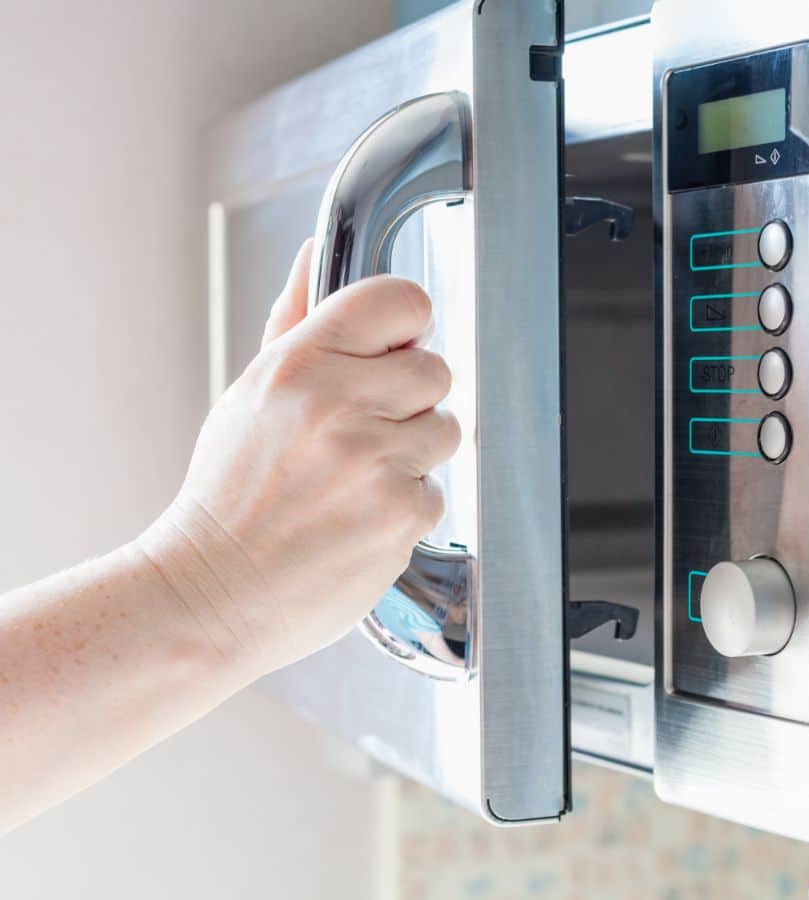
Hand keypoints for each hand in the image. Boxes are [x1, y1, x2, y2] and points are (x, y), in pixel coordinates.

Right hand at [139, 241, 460, 677]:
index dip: (406, 325)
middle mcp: (340, 405)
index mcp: (300, 363)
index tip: (395, 347)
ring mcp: (376, 461)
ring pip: (446, 430)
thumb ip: (294, 320)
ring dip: (413, 454)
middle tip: (363, 432)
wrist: (211, 593)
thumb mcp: (249, 394)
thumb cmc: (229, 495)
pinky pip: (438, 491)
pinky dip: (407, 507)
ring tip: (355, 479)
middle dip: (409, 400)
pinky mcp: (402, 514)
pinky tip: (359, 518)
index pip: (400, 301)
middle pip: (436, 370)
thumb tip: (314, 253)